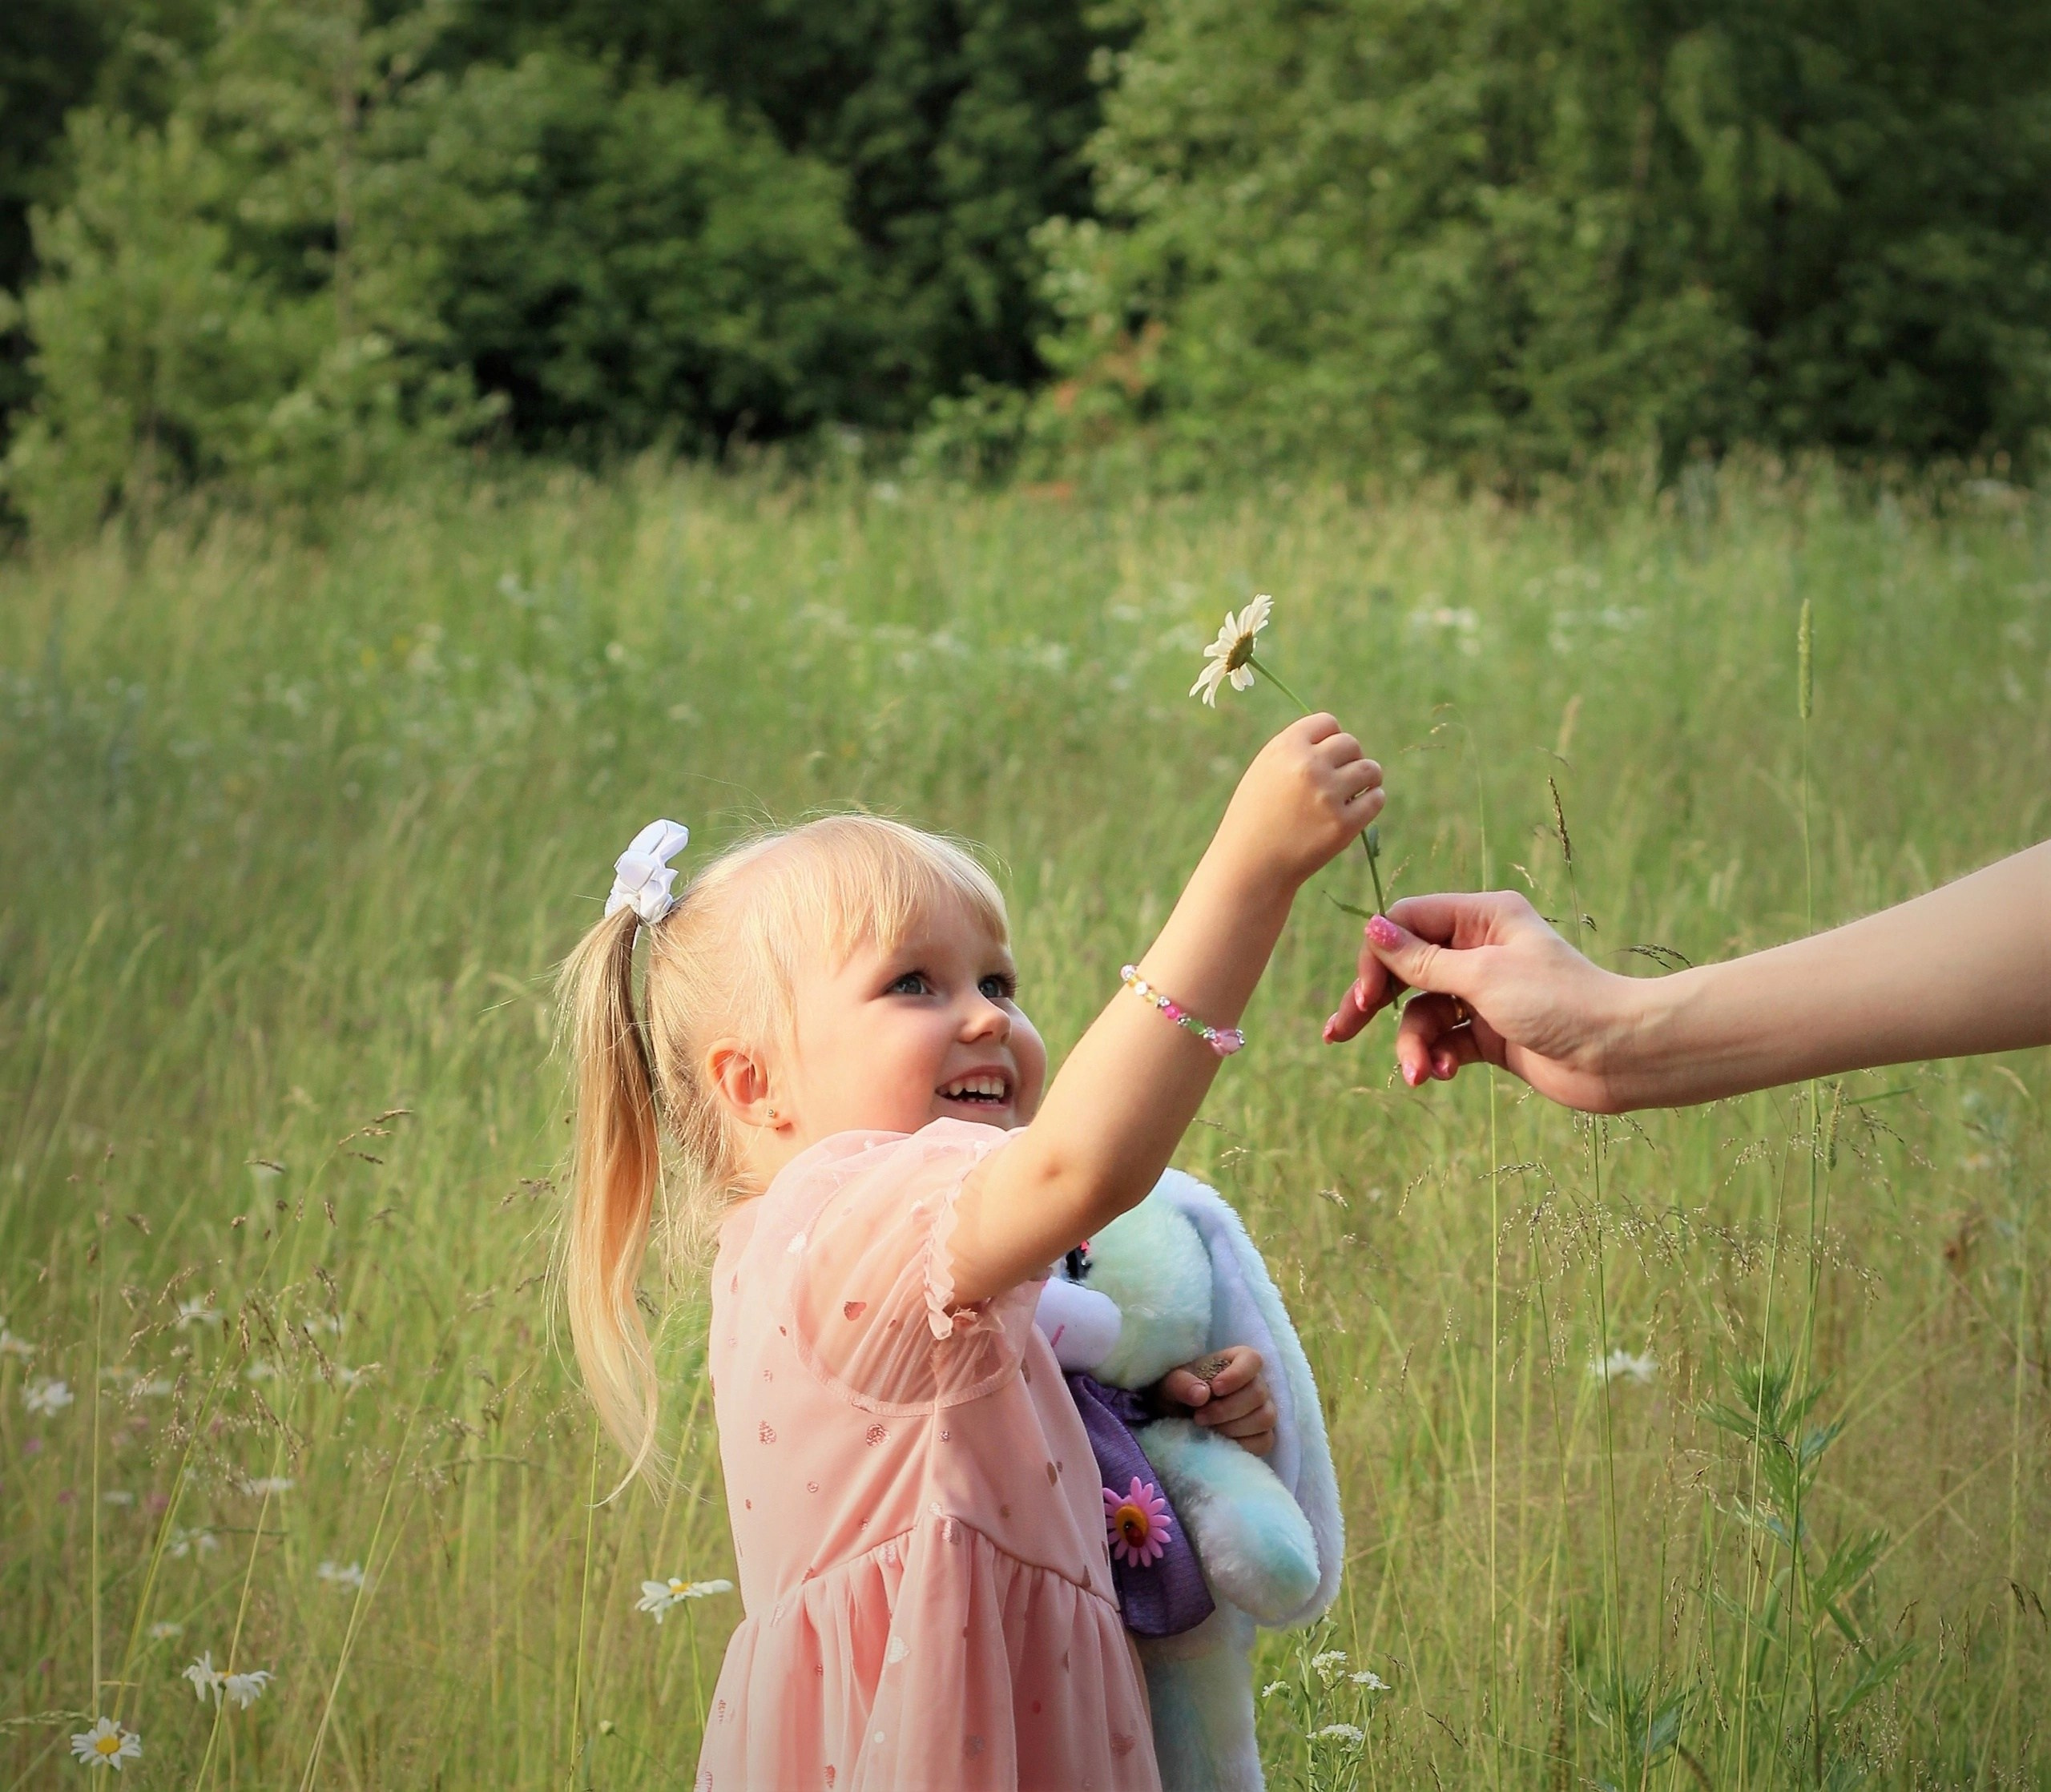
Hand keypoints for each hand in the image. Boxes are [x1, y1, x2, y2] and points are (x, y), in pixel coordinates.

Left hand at [1156, 1344, 1276, 1455]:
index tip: (1215, 1388)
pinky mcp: (1263, 1435)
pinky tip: (1220, 1442)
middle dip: (1226, 1409)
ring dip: (1233, 1428)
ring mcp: (1263, 1410)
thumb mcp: (1171, 1384)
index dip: (1238, 1375)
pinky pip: (1265, 1442)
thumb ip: (1182, 1384)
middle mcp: (1256, 1383)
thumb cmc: (1180, 1392)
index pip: (1252, 1360)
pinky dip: (1242, 1445)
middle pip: (1258, 1394)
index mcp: (1238, 1360)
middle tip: (1199, 1417)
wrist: (1179, 1417)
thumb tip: (1201, 1394)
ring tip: (1207, 1429)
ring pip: (1264, 1419)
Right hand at [1212, 714, 1382, 893]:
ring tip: (1356, 792)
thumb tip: (1340, 740)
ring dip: (1368, 778)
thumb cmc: (1255, 817)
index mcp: (1285, 747)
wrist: (1250, 864)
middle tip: (1340, 779)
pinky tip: (1358, 809)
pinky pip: (1376, 799)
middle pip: (1351, 744)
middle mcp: (1307, 766)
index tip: (1326, 758)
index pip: (1327, 723)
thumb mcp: (1265, 772)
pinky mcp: (1343, 824)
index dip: (1330, 739)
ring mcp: (1327, 795)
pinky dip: (1372, 801)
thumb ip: (1297, 750)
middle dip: (1350, 759)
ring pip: (1370, 769)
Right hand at [1321, 891, 1643, 1112]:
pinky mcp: (1492, 1033)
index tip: (1366, 997)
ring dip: (1413, 1043)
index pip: (1408, 922)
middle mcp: (1480, 950)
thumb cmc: (1562, 1003)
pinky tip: (1442, 1073)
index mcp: (1482, 918)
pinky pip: (1445, 1040)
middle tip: (1338, 1032)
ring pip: (1422, 1013)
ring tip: (1418, 1073)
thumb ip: (1422, 959)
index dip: (1379, 957)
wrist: (1622, 1056)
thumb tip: (1371, 929)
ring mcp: (1485, 994)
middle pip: (1405, 969)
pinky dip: (1438, 1056)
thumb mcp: (1483, 977)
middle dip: (1374, 1003)